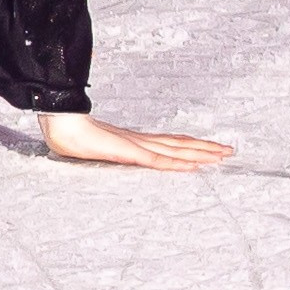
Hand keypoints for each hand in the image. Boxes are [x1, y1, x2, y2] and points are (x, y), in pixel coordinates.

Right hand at [42, 111, 232, 172]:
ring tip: (220, 155)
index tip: (210, 147)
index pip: (169, 143)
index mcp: (134, 140)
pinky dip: (176, 164)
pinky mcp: (127, 151)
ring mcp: (135, 145)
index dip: (190, 144)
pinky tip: (191, 166)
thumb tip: (111, 149)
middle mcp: (139, 141)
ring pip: (174, 151)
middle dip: (204, 148)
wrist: (59, 123)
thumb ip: (108, 149)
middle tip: (229, 150)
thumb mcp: (96, 146)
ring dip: (198, 154)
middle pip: (178, 145)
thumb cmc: (71, 134)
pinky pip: (156, 160)